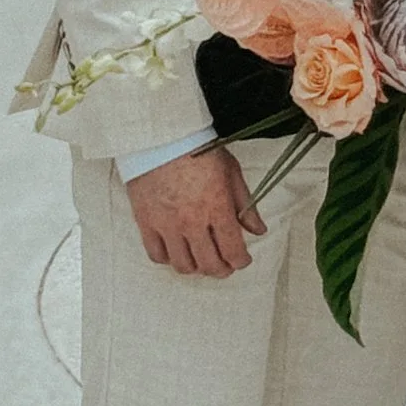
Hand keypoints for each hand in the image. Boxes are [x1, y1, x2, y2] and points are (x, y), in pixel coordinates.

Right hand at [127, 145, 266, 276]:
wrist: (163, 135)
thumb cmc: (199, 148)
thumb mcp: (231, 171)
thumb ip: (246, 204)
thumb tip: (258, 229)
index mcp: (217, 207)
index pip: (233, 250)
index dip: (241, 261)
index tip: (243, 259)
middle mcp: (192, 221)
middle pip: (209, 264)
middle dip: (222, 270)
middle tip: (225, 266)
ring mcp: (168, 225)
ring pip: (183, 265)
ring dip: (196, 268)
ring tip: (202, 259)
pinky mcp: (146, 223)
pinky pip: (157, 255)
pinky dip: (168, 259)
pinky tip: (176, 251)